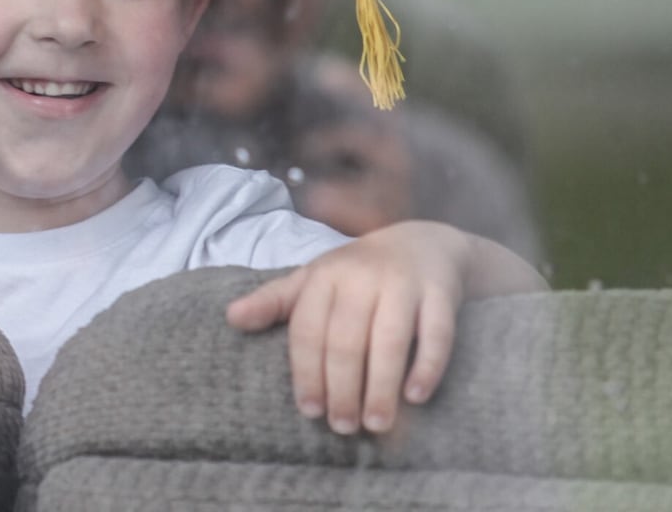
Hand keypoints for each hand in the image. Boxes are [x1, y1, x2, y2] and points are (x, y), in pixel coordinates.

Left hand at [226, 221, 543, 435]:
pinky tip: (416, 397)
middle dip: (342, 389)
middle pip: (346, 340)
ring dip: (381, 387)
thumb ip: (275, 302)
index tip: (310, 411)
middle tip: (343, 427)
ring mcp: (404, 283)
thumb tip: (230, 318)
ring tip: (375, 424)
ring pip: (389, 340)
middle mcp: (363, 276)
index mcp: (326, 275)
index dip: (306, 374)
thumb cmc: (360, 273)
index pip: (308, 330)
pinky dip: (427, 366)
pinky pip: (437, 333)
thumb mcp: (315, 280)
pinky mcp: (441, 293)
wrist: (425, 243)